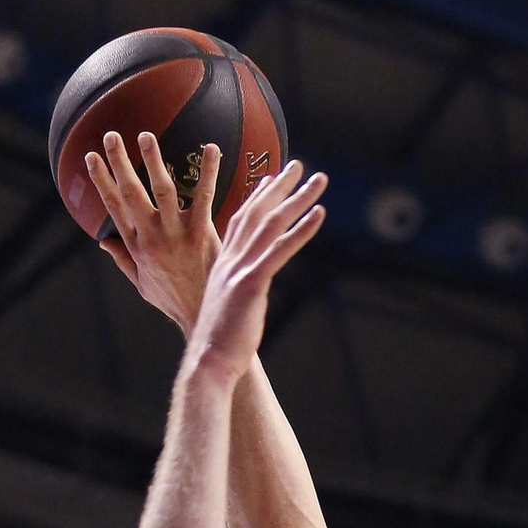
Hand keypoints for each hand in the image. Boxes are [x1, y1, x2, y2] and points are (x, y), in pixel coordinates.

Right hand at [84, 129, 224, 332]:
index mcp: (136, 246)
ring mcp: (176, 234)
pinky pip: (204, 197)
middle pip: (131, 193)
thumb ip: (123, 260)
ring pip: (162, 190)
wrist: (202, 318)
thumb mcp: (142, 284)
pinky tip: (211, 148)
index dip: (101, 181)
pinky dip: (207, 171)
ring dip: (153, 161)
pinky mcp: (202, 234)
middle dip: (119, 163)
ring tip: (145, 136)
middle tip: (111, 136)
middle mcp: (152, 237)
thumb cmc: (173, 300)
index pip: (113, 207)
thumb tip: (102, 242)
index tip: (90, 157)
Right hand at [185, 164, 326, 384]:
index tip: (269, 178)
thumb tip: (240, 297)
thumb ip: (231, 294)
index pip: (240, 221)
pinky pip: (280, 250)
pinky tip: (319, 213)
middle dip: (278, 185)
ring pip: (271, 224)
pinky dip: (301, 230)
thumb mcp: (224, 310)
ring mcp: (240, 269)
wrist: (208, 362)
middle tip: (298, 165)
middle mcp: (230, 260)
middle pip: (256, 212)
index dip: (256, 198)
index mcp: (222, 264)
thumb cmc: (216, 345)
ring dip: (298, 198)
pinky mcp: (252, 283)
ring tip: (318, 179)